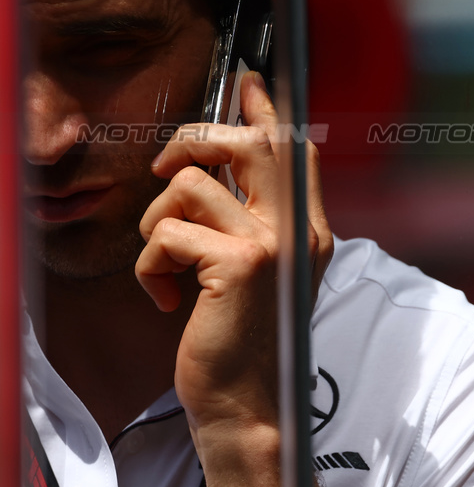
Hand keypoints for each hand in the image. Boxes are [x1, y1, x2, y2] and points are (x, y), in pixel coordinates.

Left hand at [136, 71, 333, 432]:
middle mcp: (299, 228)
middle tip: (164, 168)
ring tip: (166, 264)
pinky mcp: (241, 264)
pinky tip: (165, 299)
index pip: (294, 148)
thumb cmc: (245, 342)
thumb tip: (215, 177)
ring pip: (192, 184)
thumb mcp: (261, 276)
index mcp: (308, 229)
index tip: (248, 82)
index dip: (267, 109)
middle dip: (194, 141)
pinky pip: (169, 233)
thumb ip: (255, 225)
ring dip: (157, 222)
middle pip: (250, 142)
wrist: (248, 404)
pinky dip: (151, 266)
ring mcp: (274, 243)